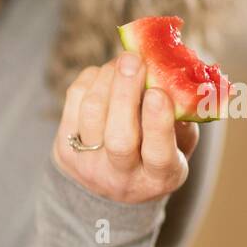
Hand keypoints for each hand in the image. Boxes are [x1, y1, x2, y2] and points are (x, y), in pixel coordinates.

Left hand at [51, 53, 198, 204]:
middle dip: (125, 93)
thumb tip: (173, 77)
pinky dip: (91, 79)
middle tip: (134, 60)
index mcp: (158, 178)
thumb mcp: (179, 145)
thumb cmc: (154, 154)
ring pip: (92, 113)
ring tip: (124, 61)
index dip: (158, 122)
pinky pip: (74, 101)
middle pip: (118, 136)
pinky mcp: (65, 148)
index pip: (158, 154)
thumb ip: (182, 118)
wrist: (108, 187)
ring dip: (108, 79)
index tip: (158, 92)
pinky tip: (106, 73)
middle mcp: (121, 177)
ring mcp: (88, 164)